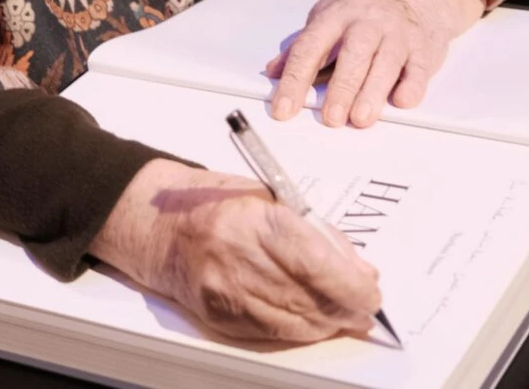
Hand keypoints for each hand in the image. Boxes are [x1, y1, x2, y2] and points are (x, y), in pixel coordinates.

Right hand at [90, 159, 380, 343]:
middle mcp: (235, 256)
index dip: (350, 284)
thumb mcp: (267, 196)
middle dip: (345, 306)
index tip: (370, 290)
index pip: (315, 261)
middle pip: (307, 297)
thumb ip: (311, 229)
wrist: (158, 222)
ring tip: (345, 315)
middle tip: (366, 305)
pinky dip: (298, 330)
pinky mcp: (217, 315)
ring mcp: (224, 291)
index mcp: (251, 217)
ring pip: (293, 322)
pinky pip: (270, 333)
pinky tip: (313, 321)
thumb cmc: (213, 201)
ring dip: (326, 322)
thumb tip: (354, 265)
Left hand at [267, 0, 487, 127]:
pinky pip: (419, 69)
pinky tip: (401, 101)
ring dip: (373, 92)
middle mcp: (367, 22)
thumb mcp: (327, 14)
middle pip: (353, 54)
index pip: (310, 48)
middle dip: (341, 88)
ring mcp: (398, 34)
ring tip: (360, 119)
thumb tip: (273, 72)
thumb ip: (303, 44)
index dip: (295, 80)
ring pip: (386, 63)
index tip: (283, 109)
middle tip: (330, 119)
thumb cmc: (363, 4)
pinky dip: (411, 86)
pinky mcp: (423, 49)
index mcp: (336, 15)